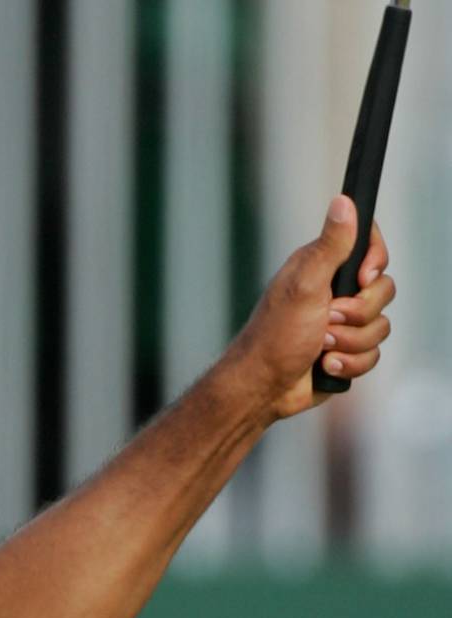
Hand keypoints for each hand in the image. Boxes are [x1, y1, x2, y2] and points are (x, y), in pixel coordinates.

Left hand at [226, 195, 395, 418]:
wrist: (263, 387)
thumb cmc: (276, 335)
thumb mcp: (306, 284)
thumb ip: (331, 245)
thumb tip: (343, 201)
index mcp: (322, 267)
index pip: (369, 246)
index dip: (374, 262)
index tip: (361, 278)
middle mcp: (332, 291)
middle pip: (382, 290)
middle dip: (358, 313)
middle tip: (326, 320)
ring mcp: (340, 322)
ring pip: (380, 326)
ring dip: (350, 342)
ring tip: (320, 347)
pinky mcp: (345, 350)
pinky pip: (372, 354)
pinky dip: (350, 364)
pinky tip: (324, 366)